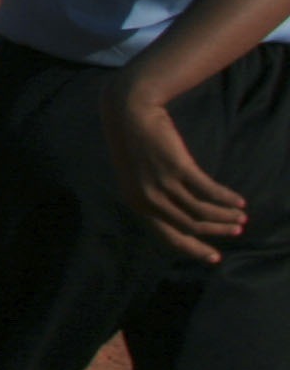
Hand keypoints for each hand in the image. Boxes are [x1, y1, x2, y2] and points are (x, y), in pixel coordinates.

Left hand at [106, 84, 250, 261]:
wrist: (128, 111)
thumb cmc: (135, 143)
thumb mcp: (137, 176)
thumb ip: (154, 197)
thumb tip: (184, 217)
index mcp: (137, 204)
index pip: (170, 236)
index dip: (194, 249)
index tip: (215, 257)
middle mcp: (149, 198)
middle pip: (191, 226)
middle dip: (217, 231)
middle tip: (235, 231)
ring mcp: (163, 183)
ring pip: (202, 212)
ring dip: (226, 216)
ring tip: (240, 216)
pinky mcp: (178, 167)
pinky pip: (209, 191)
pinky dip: (227, 198)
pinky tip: (239, 201)